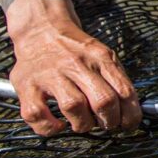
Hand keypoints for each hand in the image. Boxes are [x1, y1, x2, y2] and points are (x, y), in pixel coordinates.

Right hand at [9, 23, 139, 135]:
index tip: (128, 124)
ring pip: (74, 106)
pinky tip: (58, 124)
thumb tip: (131, 113)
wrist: (41, 30)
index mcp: (101, 58)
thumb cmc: (76, 51)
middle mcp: (76, 64)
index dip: (130, 115)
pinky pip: (37, 115)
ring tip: (82, 123)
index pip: (125, 91)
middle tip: (105, 124)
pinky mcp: (26, 85)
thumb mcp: (103, 56)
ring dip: (83, 124)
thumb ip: (117, 80)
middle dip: (109, 121)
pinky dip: (50, 127)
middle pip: (103, 101)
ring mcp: (50, 75)